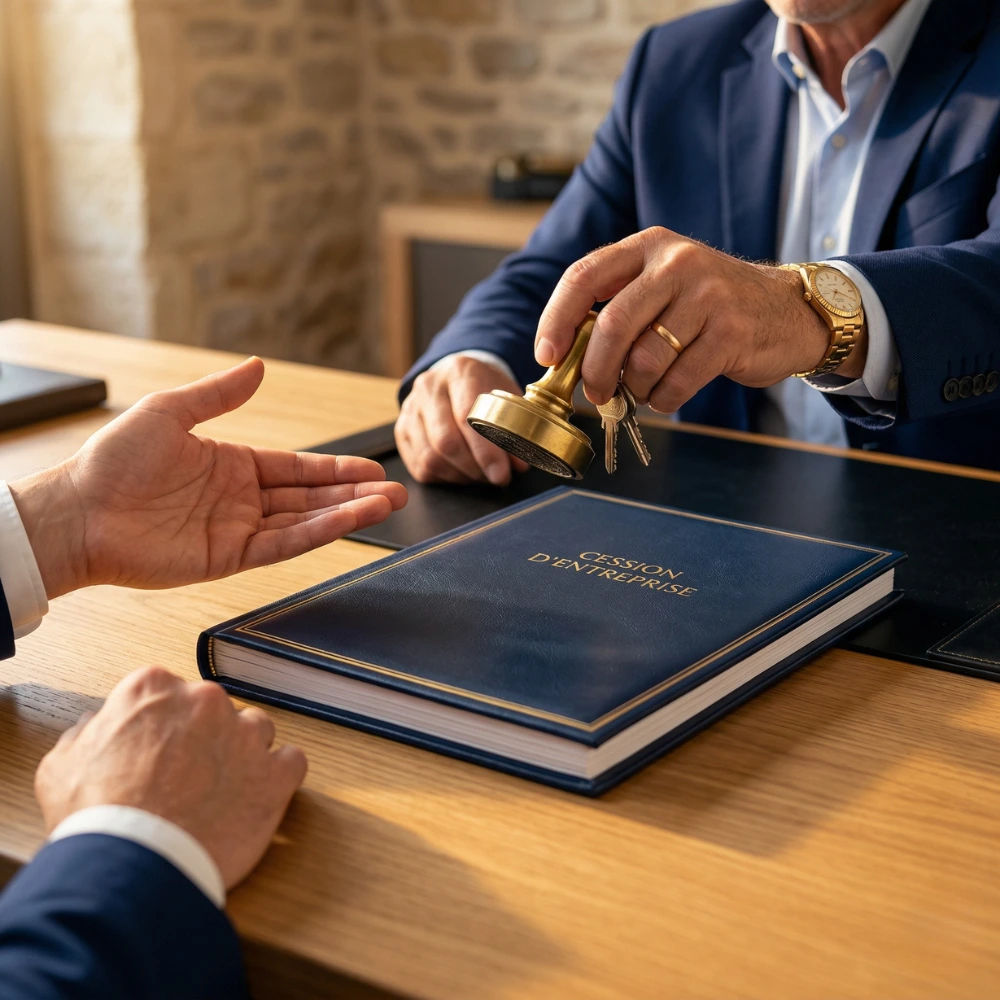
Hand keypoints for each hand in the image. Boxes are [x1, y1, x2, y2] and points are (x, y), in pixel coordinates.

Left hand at [10, 357, 407, 598]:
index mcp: (233, 464)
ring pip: (305, 521)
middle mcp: (242, 499)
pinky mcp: (229, 558)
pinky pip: (283, 544)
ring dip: (347, 513)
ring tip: (387, 505)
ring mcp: (238, 530)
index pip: (298, 467)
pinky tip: (347, 521)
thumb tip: (260, 367)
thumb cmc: (114, 461)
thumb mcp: (171, 412)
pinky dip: (317, 533)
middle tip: (396, 492)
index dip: (336, 468)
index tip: (372, 467)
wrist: (78, 512)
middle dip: (355, 493)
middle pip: (311, 496)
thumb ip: (220, 394)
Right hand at [35, 666, 306, 889]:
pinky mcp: (275, 773)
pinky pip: (291, 762)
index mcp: (153, 689)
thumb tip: (96, 724)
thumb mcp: (62, 766)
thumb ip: (87, 733)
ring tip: (220, 793)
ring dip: (243, 754)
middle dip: (204, 739)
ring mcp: (245, 735)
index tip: (158, 751)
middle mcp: (205, 700)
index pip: (168, 692)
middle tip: (185, 779)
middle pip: (214, 710)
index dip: (162, 725)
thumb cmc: (97, 820)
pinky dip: (278, 778)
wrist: (133, 867)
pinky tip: (256, 799)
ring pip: (256, 730)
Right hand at [396, 355, 528, 485]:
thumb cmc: (486, 391)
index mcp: (460, 372)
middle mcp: (429, 387)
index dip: (486, 452)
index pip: (468, 418)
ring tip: (479, 476)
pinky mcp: (401, 430)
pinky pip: (419, 466)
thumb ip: (514, 430)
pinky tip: (461, 473)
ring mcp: (410, 408)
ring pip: (430, 457)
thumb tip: (518, 465)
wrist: (456, 378)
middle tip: (494, 478)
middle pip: (445, 441)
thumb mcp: (507, 399)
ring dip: (459, 475)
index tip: (501, 474)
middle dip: (473, 468)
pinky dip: (443, 478)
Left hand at [533, 227, 866, 411]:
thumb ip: (619, 305)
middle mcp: (678, 263)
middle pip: (612, 323)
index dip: (556, 319)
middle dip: (595, 369)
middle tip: (595, 392)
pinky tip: (667, 395)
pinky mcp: (732, 333)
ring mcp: (708, 296)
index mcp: (650, 246)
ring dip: (635, 387)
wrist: (787, 310)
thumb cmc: (710, 305)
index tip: (546, 355)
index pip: (584, 276)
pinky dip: (663, 399)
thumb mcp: (664, 284)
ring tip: (643, 390)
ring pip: (645, 358)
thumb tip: (567, 354)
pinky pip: (678, 381)